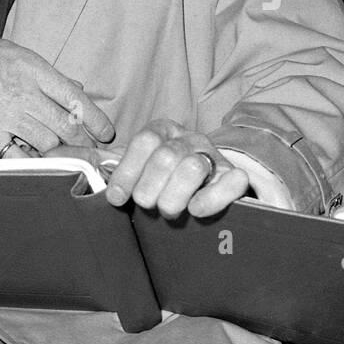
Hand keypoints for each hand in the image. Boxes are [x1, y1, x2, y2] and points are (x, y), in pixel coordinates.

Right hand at [0, 38, 114, 156]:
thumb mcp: (22, 56)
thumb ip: (51, 76)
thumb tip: (78, 91)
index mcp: (36, 72)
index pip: (75, 99)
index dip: (96, 119)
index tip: (106, 133)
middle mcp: (24, 95)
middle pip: (66, 125)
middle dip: (84, 142)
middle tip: (92, 151)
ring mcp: (7, 116)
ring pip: (48, 143)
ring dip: (63, 153)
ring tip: (70, 157)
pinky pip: (19, 156)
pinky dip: (34, 163)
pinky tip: (43, 164)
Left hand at [103, 119, 250, 218]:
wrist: (208, 187)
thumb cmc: (166, 183)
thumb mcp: (144, 171)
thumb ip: (126, 175)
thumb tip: (108, 191)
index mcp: (165, 131)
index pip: (145, 141)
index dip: (128, 171)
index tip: (117, 198)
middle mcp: (191, 139)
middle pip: (166, 156)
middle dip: (150, 189)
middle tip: (148, 207)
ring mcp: (215, 156)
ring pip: (193, 168)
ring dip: (174, 197)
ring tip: (169, 212)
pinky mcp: (235, 177)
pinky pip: (231, 182)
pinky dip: (211, 198)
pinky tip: (196, 210)